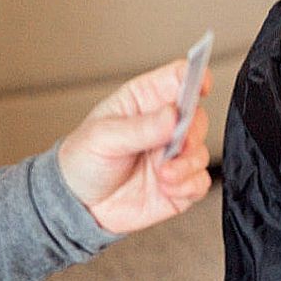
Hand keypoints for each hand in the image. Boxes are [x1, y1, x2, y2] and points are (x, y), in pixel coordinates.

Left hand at [58, 61, 212, 233]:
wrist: (79, 205)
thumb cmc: (83, 161)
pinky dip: (188, 186)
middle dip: (191, 132)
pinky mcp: (180, 182)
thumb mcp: (102, 138)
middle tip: (175, 143)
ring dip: (185, 165)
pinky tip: (167, 187)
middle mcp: (163, 126)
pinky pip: (200, 181)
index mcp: (144, 101)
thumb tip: (172, 115)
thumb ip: (139, 128)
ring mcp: (173, 155)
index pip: (177, 78)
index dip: (194, 76)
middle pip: (197, 116)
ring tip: (162, 174)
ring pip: (200, 152)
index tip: (200, 86)